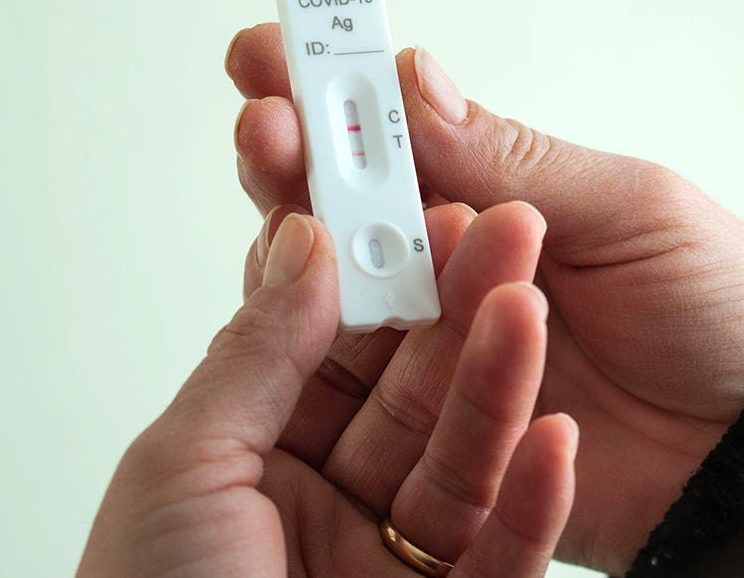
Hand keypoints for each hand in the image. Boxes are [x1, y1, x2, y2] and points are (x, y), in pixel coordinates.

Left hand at [79, 205, 575, 576]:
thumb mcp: (185, 466)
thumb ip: (259, 350)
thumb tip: (301, 235)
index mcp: (259, 460)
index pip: (339, 347)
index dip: (385, 276)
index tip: (425, 203)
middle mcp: (333, 505)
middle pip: (416, 394)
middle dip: (462, 310)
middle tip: (510, 229)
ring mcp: (395, 566)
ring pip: (467, 463)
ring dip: (505, 384)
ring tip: (530, 307)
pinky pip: (504, 557)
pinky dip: (536, 501)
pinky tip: (557, 440)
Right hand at [228, 31, 743, 572]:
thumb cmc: (723, 306)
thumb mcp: (633, 210)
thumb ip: (520, 161)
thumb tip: (413, 80)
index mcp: (507, 202)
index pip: (403, 141)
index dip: (334, 95)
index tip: (269, 54)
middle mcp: (462, 273)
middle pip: (351, 212)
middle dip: (297, 157)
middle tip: (261, 119)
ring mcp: (445, 354)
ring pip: (342, 295)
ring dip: (302, 240)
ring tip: (282, 182)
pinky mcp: (446, 435)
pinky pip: (374, 395)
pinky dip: (334, 344)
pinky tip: (311, 297)